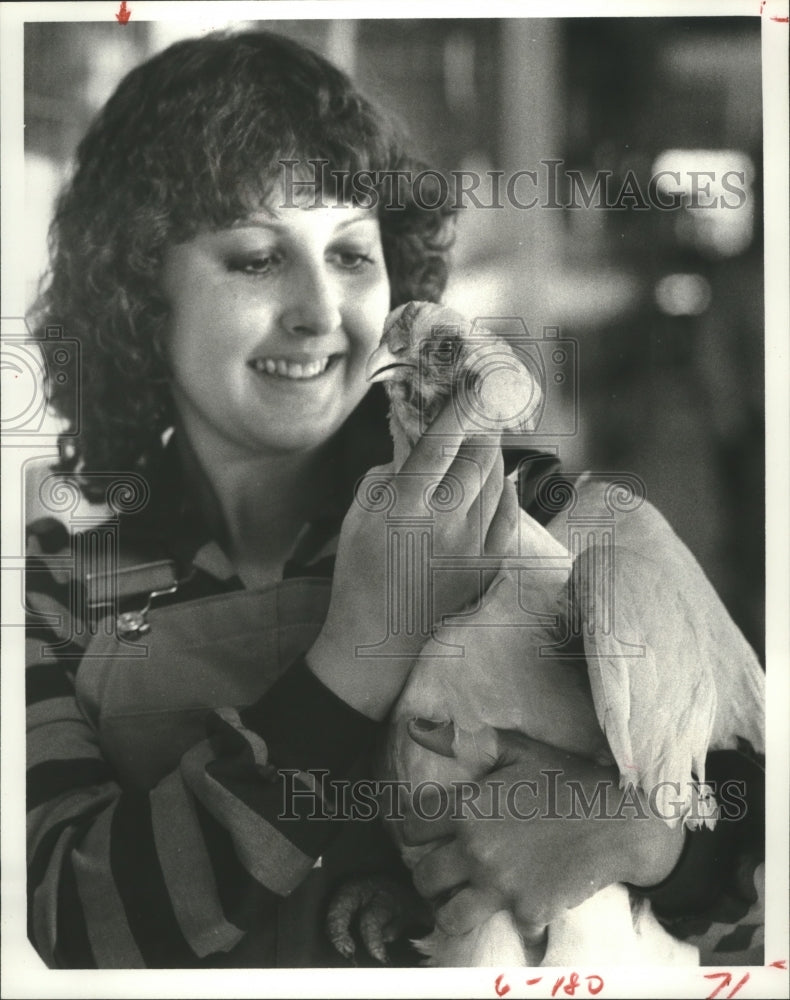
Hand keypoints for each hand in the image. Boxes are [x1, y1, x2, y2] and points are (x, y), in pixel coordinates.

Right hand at [307, 398, 517, 719]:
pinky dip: (505, 490)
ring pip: (498, 480)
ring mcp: (473, 547)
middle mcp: (446, 523)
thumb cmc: (360, 570)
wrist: (378, 638)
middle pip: (479, 456)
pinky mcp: (490, 566)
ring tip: (481, 442)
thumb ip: (390, 469)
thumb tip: (417, 434)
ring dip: (491, 454)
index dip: (461, 406)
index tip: (476, 379)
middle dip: (482, 424)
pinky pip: (509, 513)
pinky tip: (496, 481)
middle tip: (480, 406)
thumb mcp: (358, 514)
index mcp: (406, 507)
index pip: (441, 443)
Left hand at [400, 727, 684, 937]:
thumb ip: (461, 741)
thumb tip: (413, 727)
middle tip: (445, 869)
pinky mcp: (527, 910)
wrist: (619, 819)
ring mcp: (500, 885)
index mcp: (467, 808)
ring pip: (448, 914)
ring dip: (451, 907)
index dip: (414, 829)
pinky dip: (508, 917)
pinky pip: (502, 926)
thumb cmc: (565, 778)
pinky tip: (517, 902)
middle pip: (422, 876)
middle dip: (429, 872)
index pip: (411, 827)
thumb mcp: (515, 749)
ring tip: (463, 896)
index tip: (426, 833)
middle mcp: (475, 850)